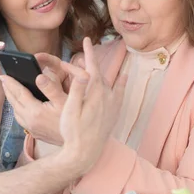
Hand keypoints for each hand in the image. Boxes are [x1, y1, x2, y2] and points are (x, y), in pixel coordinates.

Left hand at [1, 62, 68, 144]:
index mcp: (35, 111)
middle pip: (14, 102)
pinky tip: (20, 107)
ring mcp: (31, 128)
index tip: (3, 75)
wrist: (78, 143)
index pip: (19, 93)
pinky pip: (20, 119)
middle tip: (3, 80)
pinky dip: (17, 110)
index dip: (11, 83)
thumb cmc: (74, 120)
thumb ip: (50, 88)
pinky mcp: (35, 133)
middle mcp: (30, 121)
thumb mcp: (65, 101)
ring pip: (16, 112)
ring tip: (10, 91)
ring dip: (12, 100)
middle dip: (8, 90)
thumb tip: (39, 76)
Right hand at [56, 38, 126, 177]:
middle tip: (86, 50)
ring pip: (109, 82)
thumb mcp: (69, 111)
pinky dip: (122, 84)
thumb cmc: (73, 133)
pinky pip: (120, 93)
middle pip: (99, 73)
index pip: (92, 67)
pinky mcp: (113, 114)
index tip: (87, 39)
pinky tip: (124, 78)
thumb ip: (77, 91)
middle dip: (92, 61)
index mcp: (94, 94)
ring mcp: (111, 106)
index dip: (89, 52)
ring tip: (100, 61)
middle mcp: (106, 97)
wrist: (85, 153)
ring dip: (104, 71)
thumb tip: (83, 73)